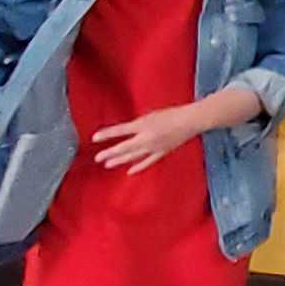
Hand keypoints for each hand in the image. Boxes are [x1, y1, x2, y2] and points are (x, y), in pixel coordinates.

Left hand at [92, 101, 222, 173]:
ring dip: (120, 160)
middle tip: (98, 158)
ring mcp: (154, 147)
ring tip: (107, 164)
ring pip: (133, 156)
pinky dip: (138, 167)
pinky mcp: (161, 153)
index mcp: (143, 125)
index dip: (107, 134)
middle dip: (110, 153)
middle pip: (124, 147)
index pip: (120, 130)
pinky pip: (147, 162)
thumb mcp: (150, 115)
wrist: (190, 121)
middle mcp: (146, 138)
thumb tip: (125, 132)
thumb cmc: (171, 114)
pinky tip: (129, 171)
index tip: (94, 138)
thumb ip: (137, 124)